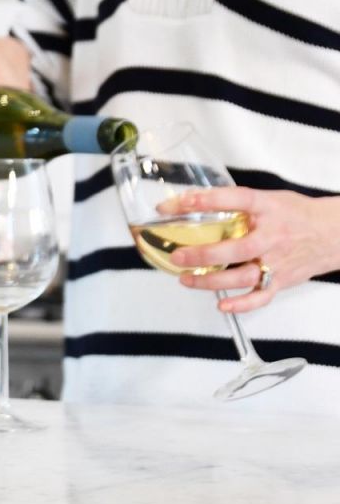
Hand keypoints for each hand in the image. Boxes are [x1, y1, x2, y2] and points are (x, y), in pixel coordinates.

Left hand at [162, 187, 339, 313]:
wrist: (334, 234)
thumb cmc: (296, 214)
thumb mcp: (268, 198)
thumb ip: (235, 201)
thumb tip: (190, 201)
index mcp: (268, 209)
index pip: (238, 199)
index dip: (209, 200)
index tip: (182, 202)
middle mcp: (272, 236)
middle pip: (237, 248)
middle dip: (204, 254)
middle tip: (178, 255)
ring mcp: (277, 262)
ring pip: (243, 277)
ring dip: (211, 281)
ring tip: (185, 278)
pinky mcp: (282, 281)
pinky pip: (261, 297)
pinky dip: (241, 304)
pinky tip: (222, 305)